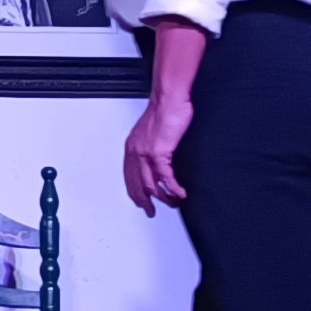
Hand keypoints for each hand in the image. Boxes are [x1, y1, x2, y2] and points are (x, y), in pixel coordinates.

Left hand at [121, 92, 191, 212]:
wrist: (170, 99)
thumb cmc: (165, 111)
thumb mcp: (154, 132)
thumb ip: (152, 147)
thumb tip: (158, 160)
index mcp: (132, 147)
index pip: (129, 176)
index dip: (135, 191)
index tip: (140, 201)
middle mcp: (135, 151)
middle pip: (137, 184)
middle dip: (144, 201)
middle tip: (150, 211)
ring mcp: (146, 153)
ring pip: (151, 184)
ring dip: (163, 197)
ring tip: (173, 203)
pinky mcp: (159, 152)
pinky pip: (166, 177)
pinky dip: (174, 188)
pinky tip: (180, 193)